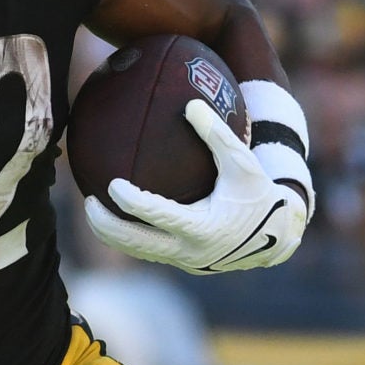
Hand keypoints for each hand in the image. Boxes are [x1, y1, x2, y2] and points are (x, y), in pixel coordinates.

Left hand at [84, 98, 309, 274]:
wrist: (275, 235)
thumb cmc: (257, 193)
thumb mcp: (244, 163)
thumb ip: (218, 135)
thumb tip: (191, 103)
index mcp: (203, 228)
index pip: (160, 217)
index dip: (134, 202)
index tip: (113, 184)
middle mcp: (190, 250)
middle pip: (136, 243)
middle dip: (107, 225)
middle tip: (89, 201)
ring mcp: (183, 260)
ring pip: (137, 251)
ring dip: (112, 234)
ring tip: (93, 209)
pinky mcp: (181, 261)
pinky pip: (147, 249)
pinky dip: (128, 236)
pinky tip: (113, 214)